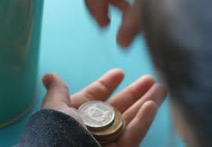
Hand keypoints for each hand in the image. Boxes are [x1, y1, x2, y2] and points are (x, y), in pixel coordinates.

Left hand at [41, 69, 166, 146]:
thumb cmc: (56, 132)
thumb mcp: (54, 108)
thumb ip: (58, 91)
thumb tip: (49, 75)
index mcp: (77, 114)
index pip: (96, 95)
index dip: (108, 84)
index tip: (120, 72)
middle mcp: (94, 127)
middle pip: (119, 106)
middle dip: (135, 92)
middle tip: (151, 79)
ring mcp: (108, 140)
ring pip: (131, 119)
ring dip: (146, 103)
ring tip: (161, 89)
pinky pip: (134, 135)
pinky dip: (144, 121)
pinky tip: (152, 105)